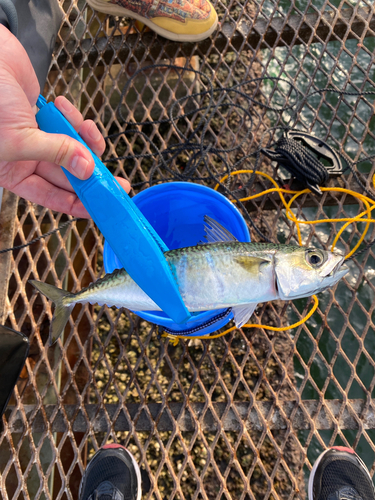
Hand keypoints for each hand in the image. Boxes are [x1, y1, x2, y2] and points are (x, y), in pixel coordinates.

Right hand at [0, 25, 129, 216]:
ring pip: (74, 150)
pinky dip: (73, 118)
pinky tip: (62, 105)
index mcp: (14, 173)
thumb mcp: (21, 138)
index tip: (102, 207)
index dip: (78, 204)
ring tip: (85, 128)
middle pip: (68, 176)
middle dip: (93, 176)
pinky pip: (71, 126)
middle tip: (118, 182)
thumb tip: (86, 169)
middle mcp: (27, 159)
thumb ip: (56, 154)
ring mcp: (38, 138)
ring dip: (85, 140)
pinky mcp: (47, 118)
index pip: (51, 197)